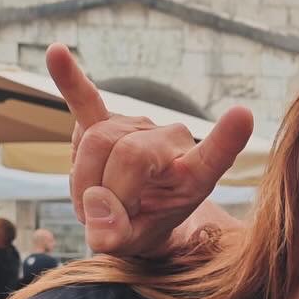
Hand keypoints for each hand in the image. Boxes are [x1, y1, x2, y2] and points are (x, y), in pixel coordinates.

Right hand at [48, 42, 253, 257]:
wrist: (130, 214)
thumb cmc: (143, 228)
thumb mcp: (135, 245)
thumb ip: (118, 236)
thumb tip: (98, 212)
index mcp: (194, 176)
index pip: (214, 155)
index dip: (226, 138)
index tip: (242, 115)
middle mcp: (172, 141)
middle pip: (128, 154)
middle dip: (104, 192)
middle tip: (102, 220)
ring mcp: (138, 127)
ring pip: (96, 141)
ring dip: (82, 181)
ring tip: (90, 204)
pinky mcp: (104, 120)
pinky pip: (85, 99)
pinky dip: (70, 80)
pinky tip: (55, 52)